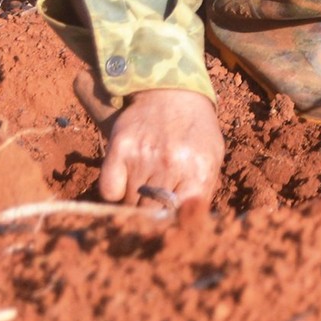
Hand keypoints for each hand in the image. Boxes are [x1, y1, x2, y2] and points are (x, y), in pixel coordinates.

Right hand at [93, 86, 223, 215]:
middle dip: (152, 216)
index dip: (172, 226)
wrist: (172, 92)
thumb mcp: (211, 159)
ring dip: (134, 202)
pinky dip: (114, 192)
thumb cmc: (194, 131)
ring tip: (144, 183)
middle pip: (152, 215)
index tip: (167, 227)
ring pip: (129, 205)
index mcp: (200, 170)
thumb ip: (201, 193)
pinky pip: (109, 191)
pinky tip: (126, 178)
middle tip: (153, 207)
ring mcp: (144, 156)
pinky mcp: (120, 148)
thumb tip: (187, 228)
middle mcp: (171, 164)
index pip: (181, 217)